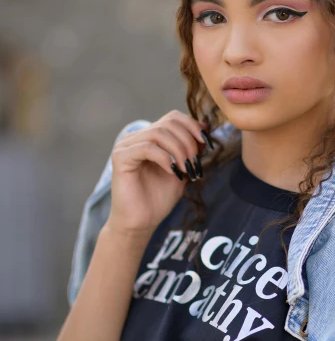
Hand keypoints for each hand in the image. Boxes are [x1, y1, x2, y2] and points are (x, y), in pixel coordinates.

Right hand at [105, 110, 208, 237]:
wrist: (142, 222)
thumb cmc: (159, 198)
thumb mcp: (183, 170)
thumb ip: (191, 151)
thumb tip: (206, 131)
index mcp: (151, 137)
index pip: (173, 118)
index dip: (193, 126)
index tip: (207, 145)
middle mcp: (137, 137)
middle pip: (168, 123)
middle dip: (188, 141)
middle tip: (195, 163)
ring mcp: (127, 146)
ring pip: (159, 133)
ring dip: (179, 150)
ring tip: (186, 169)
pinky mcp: (120, 158)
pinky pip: (147, 147)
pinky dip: (165, 158)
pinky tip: (172, 172)